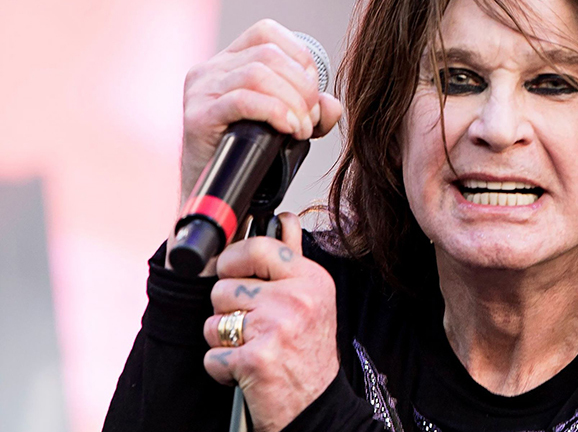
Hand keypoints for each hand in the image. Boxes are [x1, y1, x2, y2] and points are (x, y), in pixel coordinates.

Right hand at [178, 19, 342, 211]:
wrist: (218, 196)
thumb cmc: (251, 157)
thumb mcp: (288, 126)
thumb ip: (314, 111)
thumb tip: (332, 105)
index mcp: (229, 62)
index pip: (268, 33)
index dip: (299, 56)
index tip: (312, 92)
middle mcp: (211, 70)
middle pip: (269, 54)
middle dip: (302, 86)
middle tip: (310, 119)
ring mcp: (201, 91)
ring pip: (258, 73)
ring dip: (291, 102)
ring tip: (301, 130)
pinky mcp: (197, 116)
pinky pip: (243, 99)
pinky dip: (275, 111)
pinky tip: (288, 130)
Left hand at [202, 213, 339, 431]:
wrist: (316, 405)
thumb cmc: (310, 352)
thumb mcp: (313, 298)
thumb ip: (294, 257)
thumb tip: (284, 220)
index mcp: (311, 279)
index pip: (257, 247)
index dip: (234, 260)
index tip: (235, 274)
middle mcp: (298, 299)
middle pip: (224, 286)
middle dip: (228, 309)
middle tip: (252, 325)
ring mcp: (277, 328)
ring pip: (213, 320)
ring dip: (223, 340)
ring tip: (251, 348)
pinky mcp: (256, 359)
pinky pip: (212, 355)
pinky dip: (222, 368)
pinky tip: (246, 370)